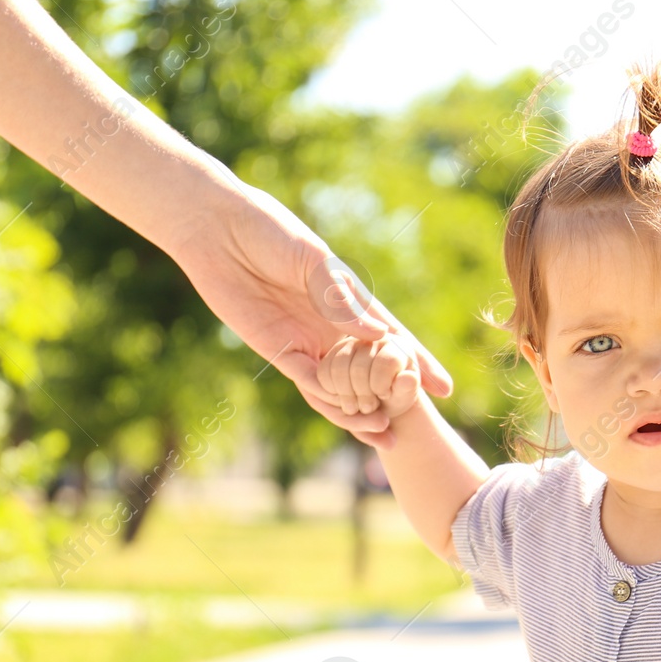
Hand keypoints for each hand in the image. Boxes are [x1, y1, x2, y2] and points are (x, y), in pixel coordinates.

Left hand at [167, 180, 449, 446]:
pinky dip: (328, 401)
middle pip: (370, 370)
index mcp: (347, 300)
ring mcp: (304, 341)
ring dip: (359, 411)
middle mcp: (330, 326)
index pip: (391, 337)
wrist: (217, 228)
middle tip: (414, 422)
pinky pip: (308, 383)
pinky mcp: (276, 349)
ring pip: (339, 386)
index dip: (417, 362)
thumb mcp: (312, 260)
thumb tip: (380, 334)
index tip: (443, 387)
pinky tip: (348, 416)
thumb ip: (341, 298)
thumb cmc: (268, 231)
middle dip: (392, 397)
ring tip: (383, 433)